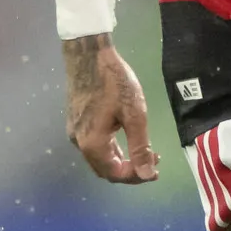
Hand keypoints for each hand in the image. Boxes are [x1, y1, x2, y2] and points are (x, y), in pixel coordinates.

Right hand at [62, 38, 160, 183]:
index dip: (137, 176)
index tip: (156, 169)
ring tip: (142, 152)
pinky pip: (93, 145)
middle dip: (129, 170)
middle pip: (105, 170)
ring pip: (99, 158)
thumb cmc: (114, 82)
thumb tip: (146, 175)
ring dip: (120, 160)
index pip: (115, 174)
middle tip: (151, 161)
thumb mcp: (134, 114)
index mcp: (93, 144)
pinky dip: (110, 149)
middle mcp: (79, 142)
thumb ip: (140, 147)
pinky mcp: (75, 121)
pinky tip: (123, 139)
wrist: (88, 54)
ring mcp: (74, 132)